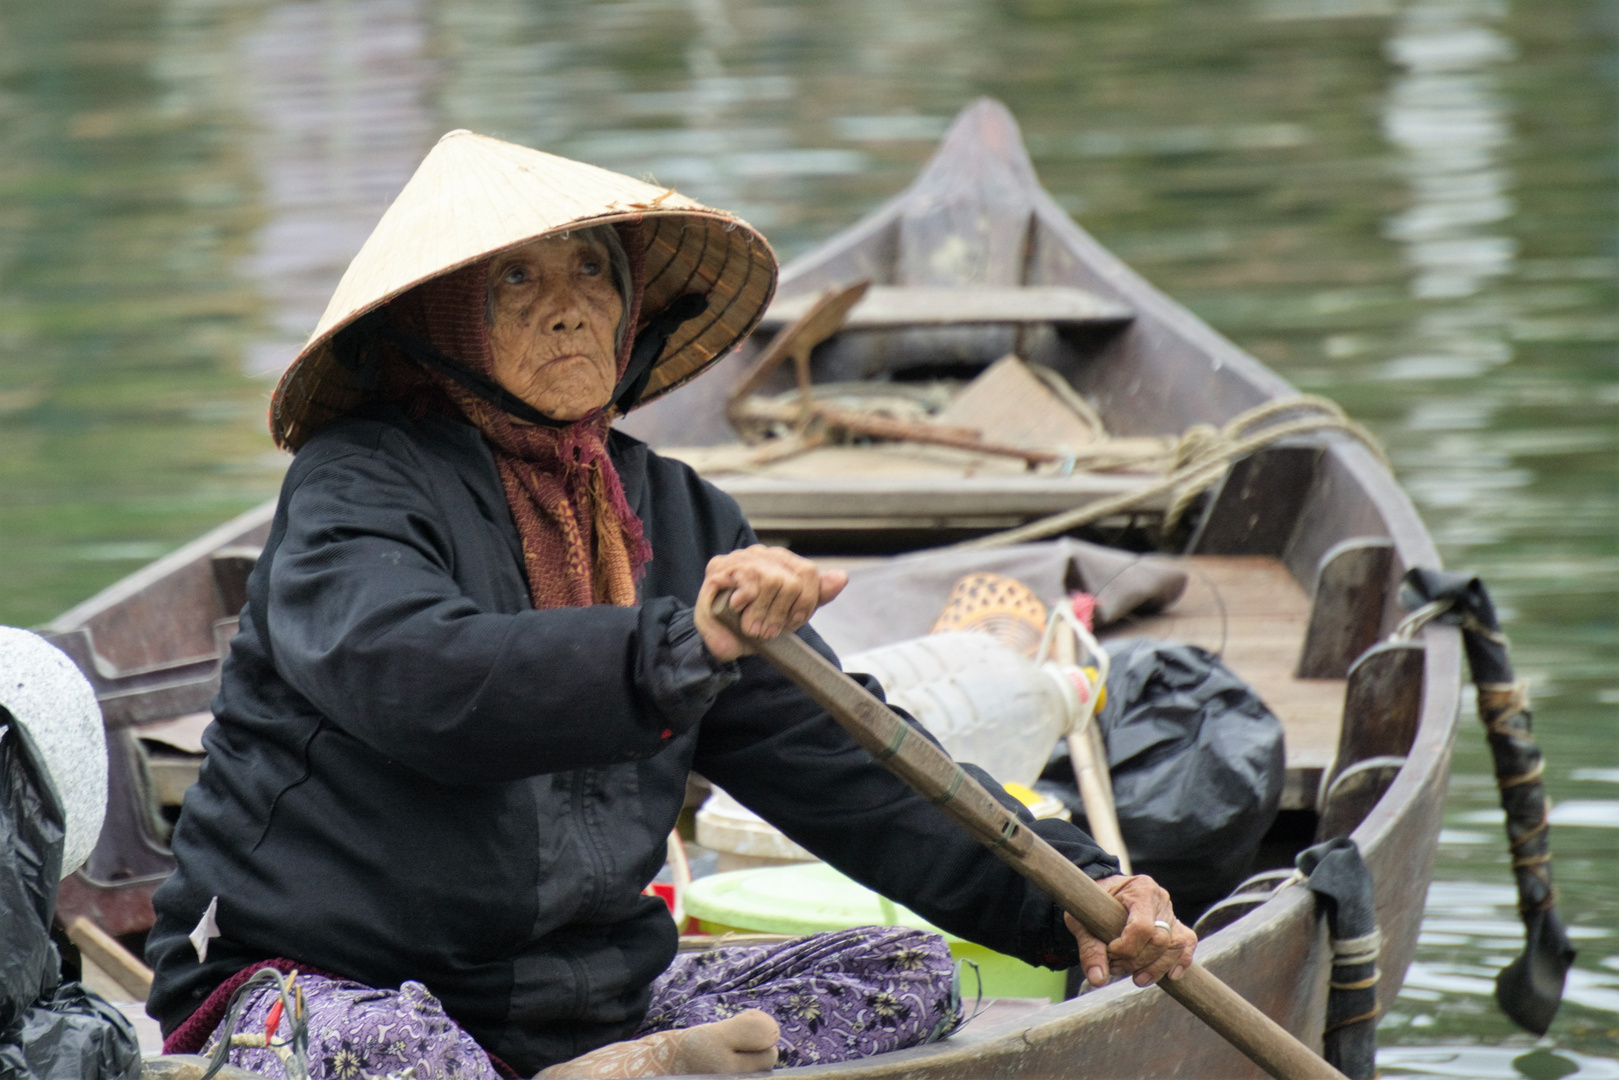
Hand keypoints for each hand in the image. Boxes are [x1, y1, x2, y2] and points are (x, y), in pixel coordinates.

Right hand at [693, 546, 847, 661]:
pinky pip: (747, 583)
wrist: (722, 640)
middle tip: (769, 632)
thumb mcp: (792, 614)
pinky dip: (746, 604)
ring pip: (772, 581)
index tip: (793, 623)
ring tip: (752, 628)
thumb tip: (842, 577)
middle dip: (782, 614)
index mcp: (782, 562)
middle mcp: (763, 555)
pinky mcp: (720, 567)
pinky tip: (738, 610)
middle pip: (792, 580)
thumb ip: (815, 596)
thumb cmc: (757, 624)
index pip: (808, 572)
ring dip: (762, 613)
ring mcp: (741, 558)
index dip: (805, 601)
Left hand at [1065, 874, 1196, 988]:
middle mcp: (1160, 899)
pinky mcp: (1175, 925)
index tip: (1109, 952)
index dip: (1126, 948)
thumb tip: (1098, 980)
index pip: (1142, 927)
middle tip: (1115, 966)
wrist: (1099, 893)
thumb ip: (1090, 949)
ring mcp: (1170, 912)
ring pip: (1176, 946)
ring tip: (1136, 978)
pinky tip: (1170, 976)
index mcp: (1140, 889)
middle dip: (1137, 961)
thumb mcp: (1083, 922)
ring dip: (1156, 968)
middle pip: (1160, 940)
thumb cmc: (1091, 904)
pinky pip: (1187, 943)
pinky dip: (1181, 961)